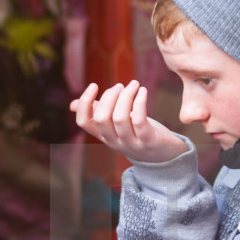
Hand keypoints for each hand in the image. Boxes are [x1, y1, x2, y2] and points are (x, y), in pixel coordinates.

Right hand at [70, 80, 187, 163]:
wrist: (167, 156)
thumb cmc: (139, 134)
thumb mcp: (117, 125)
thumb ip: (98, 113)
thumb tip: (72, 105)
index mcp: (104, 136)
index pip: (84, 122)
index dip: (84, 102)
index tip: (94, 85)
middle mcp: (115, 142)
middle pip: (101, 118)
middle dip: (109, 96)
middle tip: (120, 85)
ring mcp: (131, 143)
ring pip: (120, 118)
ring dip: (126, 96)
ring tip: (134, 84)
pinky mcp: (148, 141)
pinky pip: (139, 120)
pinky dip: (139, 102)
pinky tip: (143, 91)